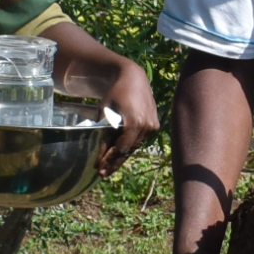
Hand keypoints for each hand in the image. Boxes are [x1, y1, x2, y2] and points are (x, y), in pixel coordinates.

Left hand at [80, 57, 161, 171]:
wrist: (133, 79)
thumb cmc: (114, 93)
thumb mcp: (105, 113)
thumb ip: (104, 135)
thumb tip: (101, 156)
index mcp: (133, 123)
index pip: (120, 148)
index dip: (109, 160)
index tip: (98, 169)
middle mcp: (146, 127)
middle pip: (128, 151)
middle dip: (115, 163)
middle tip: (103, 174)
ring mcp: (152, 126)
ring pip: (134, 147)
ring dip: (122, 156)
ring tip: (110, 167)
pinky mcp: (155, 125)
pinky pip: (140, 140)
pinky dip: (130, 146)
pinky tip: (120, 153)